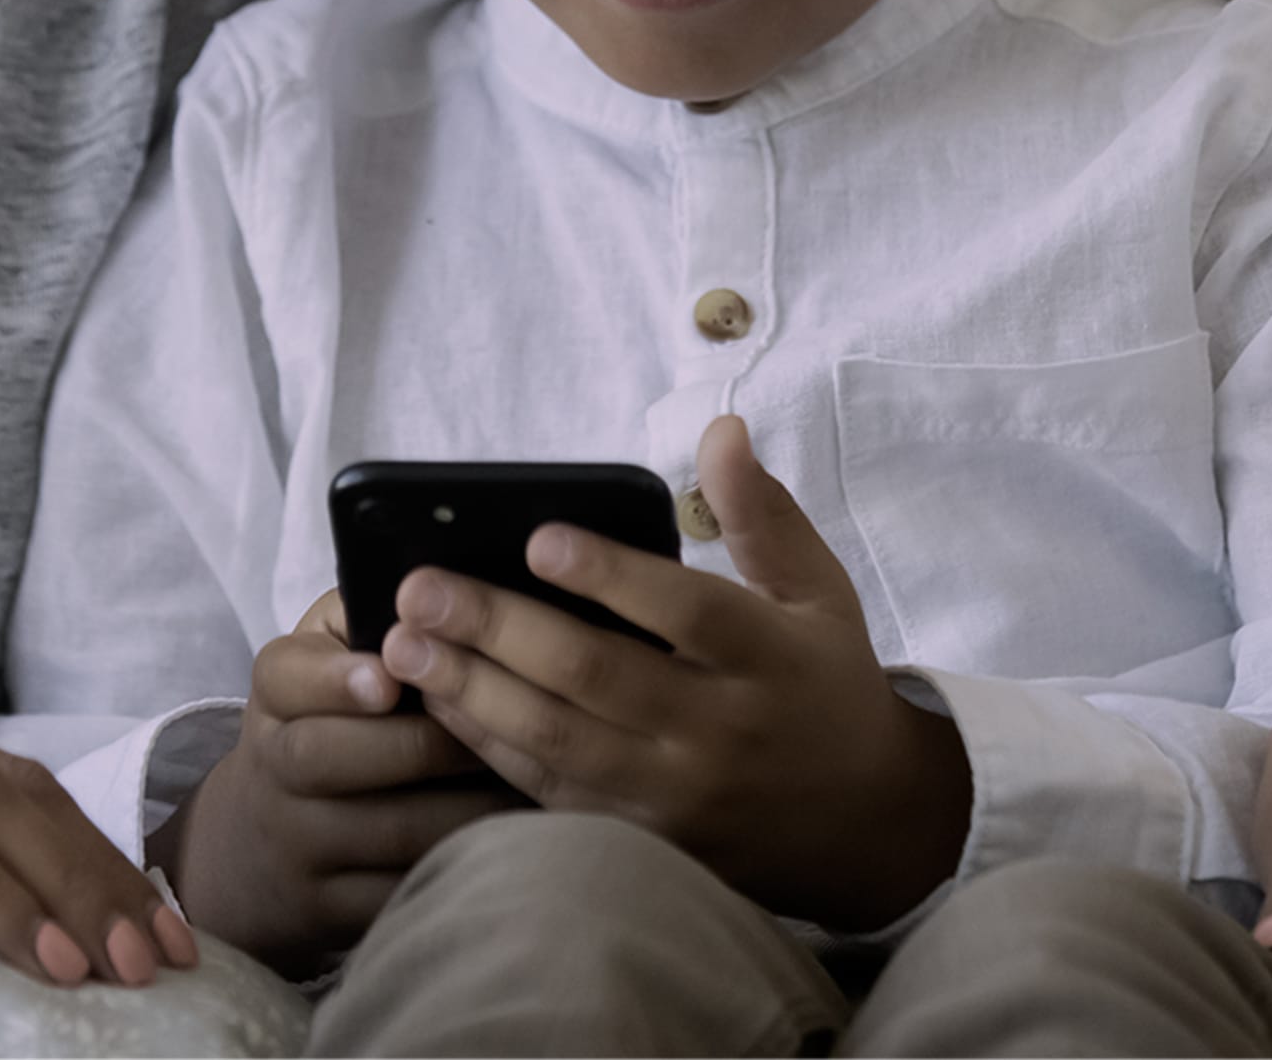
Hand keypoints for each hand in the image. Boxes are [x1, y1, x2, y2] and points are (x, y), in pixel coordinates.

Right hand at [158, 591, 527, 976]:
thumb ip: (369, 615)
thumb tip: (448, 585)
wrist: (262, 845)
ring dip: (468, 805)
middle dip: (429, 743)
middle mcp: (274, 769)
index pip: (286, 679)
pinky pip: (405, 891)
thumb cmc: (328, 722)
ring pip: (389, 830)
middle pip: (334, 757)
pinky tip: (515, 840)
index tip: (389, 678)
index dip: (337, 680)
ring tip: (535, 779)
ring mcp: (299, 845)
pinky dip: (465, 865)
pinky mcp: (330, 911)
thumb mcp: (326, 657)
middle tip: (508, 721)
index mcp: (274, 694)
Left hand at [379, 417, 968, 929]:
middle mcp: (722, 731)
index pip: (683, 611)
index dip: (609, 576)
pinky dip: (490, 750)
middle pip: (599, 678)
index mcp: (767, 657)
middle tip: (420, 586)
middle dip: (499, 628)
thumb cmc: (826, 686)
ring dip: (472, 691)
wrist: (870, 829)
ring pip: (561, 743)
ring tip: (402, 644)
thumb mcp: (817, 593)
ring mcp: (680, 797)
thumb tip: (720, 428)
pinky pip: (554, 796)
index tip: (537, 538)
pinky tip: (439, 704)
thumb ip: (763, 514)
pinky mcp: (647, 843)